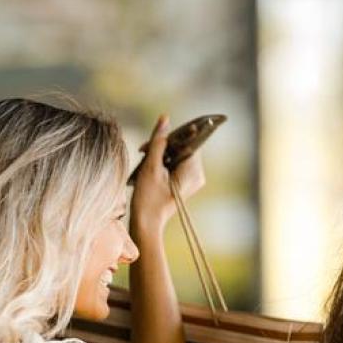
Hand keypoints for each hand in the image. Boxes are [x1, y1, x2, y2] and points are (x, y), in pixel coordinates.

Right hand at [130, 114, 205, 238]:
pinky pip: (177, 163)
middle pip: (184, 147)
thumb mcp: (151, 166)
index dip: (173, 136)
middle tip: (144, 150)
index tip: (156, 139)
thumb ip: (159, 141)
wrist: (147, 223)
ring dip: (162, 153)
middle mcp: (198, 174)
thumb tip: (165, 118)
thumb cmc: (148, 198)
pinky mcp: (186, 182)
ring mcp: (193, 179)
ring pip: (178, 154)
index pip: (189, 140)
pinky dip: (164, 161)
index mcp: (193, 171)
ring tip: (145, 158)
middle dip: (165, 145)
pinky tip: (151, 167)